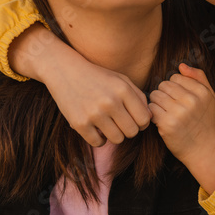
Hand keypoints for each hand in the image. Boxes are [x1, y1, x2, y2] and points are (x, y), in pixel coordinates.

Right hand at [13, 26, 150, 145]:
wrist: (65, 71)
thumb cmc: (98, 77)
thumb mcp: (121, 79)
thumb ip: (139, 97)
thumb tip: (149, 118)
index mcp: (123, 90)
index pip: (144, 119)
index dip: (141, 123)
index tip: (134, 120)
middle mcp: (110, 102)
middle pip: (132, 132)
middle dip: (129, 130)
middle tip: (120, 123)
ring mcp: (94, 113)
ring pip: (117, 139)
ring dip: (115, 135)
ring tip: (108, 125)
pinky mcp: (79, 123)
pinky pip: (98, 143)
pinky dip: (99, 139)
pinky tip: (96, 129)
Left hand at [149, 64, 214, 192]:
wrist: (202, 148)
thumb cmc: (204, 120)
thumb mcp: (209, 96)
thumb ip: (199, 77)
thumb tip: (181, 65)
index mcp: (202, 92)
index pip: (176, 77)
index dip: (174, 87)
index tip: (178, 97)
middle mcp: (191, 101)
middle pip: (163, 85)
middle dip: (164, 93)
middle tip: (170, 105)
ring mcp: (178, 113)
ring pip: (155, 95)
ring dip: (157, 103)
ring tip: (166, 111)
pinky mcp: (167, 124)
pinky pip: (151, 109)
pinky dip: (154, 113)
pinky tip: (162, 119)